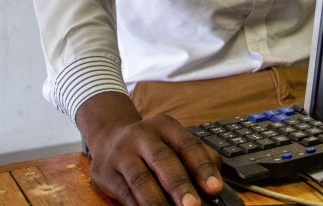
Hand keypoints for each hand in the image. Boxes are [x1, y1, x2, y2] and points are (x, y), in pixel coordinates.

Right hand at [76, 92, 222, 205]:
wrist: (107, 137)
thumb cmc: (151, 144)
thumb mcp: (171, 139)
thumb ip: (195, 156)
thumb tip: (216, 184)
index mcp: (164, 125)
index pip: (187, 144)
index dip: (202, 166)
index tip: (214, 188)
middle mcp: (142, 135)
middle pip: (163, 160)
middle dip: (179, 185)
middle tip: (193, 205)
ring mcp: (122, 154)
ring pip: (141, 179)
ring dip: (157, 201)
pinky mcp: (106, 173)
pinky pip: (125, 193)